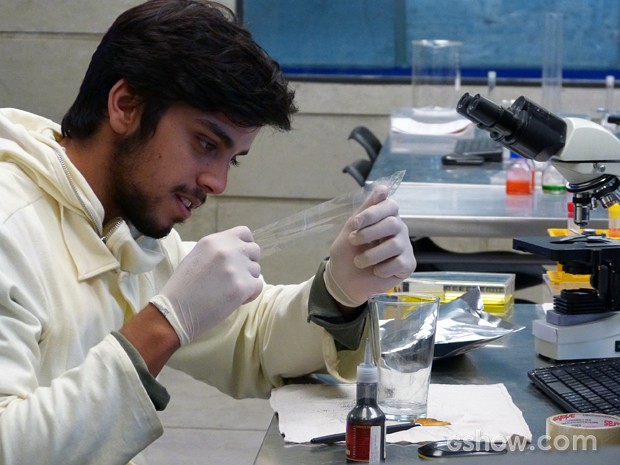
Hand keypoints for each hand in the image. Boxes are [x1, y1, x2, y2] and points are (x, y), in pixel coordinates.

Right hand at [150, 226, 262, 344]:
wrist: (175, 311)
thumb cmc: (183, 288)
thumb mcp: (197, 257)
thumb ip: (218, 250)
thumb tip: (239, 250)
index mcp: (213, 240)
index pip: (244, 232)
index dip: (245, 245)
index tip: (240, 257)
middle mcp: (226, 249)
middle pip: (254, 250)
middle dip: (248, 263)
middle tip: (234, 277)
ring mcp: (235, 267)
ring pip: (256, 270)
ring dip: (248, 280)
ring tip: (228, 290)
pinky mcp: (242, 286)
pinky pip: (258, 286)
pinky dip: (250, 294)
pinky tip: (233, 299)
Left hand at [324, 186, 415, 307]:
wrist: (343, 280)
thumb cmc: (347, 252)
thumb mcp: (351, 229)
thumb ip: (366, 209)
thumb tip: (383, 188)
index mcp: (386, 217)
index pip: (390, 205)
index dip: (373, 213)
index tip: (355, 224)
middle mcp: (398, 229)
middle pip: (393, 223)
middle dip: (369, 233)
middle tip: (353, 241)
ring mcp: (404, 247)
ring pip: (394, 245)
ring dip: (371, 255)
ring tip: (359, 261)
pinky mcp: (407, 265)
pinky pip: (398, 263)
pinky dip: (381, 269)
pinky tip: (375, 271)